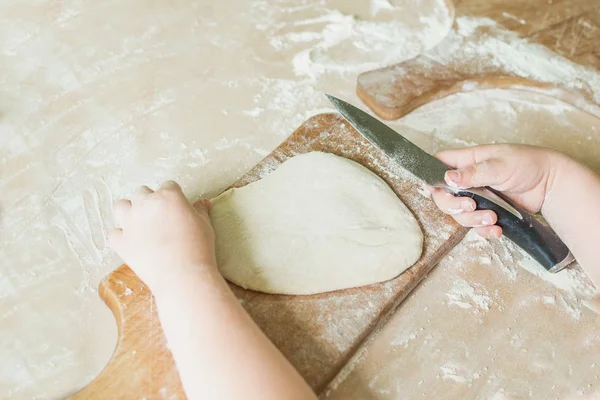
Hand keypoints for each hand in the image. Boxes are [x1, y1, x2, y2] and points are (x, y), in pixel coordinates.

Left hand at [108, 181, 215, 292]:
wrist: (183, 275)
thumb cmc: (198, 248)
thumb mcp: (205, 225)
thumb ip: (200, 211)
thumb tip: (202, 203)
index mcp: (168, 196)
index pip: (168, 186)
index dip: (174, 196)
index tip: (177, 207)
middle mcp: (146, 204)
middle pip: (142, 192)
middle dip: (149, 201)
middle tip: (159, 216)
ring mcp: (130, 222)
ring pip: (120, 206)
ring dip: (129, 211)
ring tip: (139, 222)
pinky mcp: (121, 242)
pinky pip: (113, 233)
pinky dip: (121, 236)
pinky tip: (131, 242)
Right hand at [426, 144, 566, 238]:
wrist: (552, 184)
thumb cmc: (528, 164)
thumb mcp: (500, 165)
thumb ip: (474, 172)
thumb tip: (448, 177)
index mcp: (467, 161)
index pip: (438, 165)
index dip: (431, 177)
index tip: (433, 189)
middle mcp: (468, 180)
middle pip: (444, 196)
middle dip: (453, 206)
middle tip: (470, 206)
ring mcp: (477, 198)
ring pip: (460, 214)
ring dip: (472, 220)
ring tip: (493, 218)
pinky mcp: (488, 212)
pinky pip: (476, 226)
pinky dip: (484, 231)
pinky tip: (496, 229)